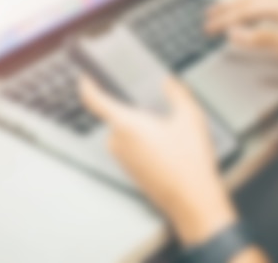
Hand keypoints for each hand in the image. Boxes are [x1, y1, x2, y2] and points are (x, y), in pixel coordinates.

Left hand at [80, 76, 236, 244]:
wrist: (192, 200)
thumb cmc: (189, 161)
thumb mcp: (190, 117)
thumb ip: (177, 93)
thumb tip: (168, 82)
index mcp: (127, 125)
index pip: (96, 101)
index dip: (88, 86)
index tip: (85, 78)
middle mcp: (119, 143)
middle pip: (117, 117)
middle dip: (134, 111)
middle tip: (157, 111)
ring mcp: (123, 160)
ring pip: (127, 134)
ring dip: (141, 130)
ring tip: (169, 134)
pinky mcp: (132, 172)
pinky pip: (133, 150)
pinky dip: (146, 145)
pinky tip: (168, 150)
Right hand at [206, 0, 277, 63]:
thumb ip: (260, 38)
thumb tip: (234, 33)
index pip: (244, 10)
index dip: (224, 20)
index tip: (208, 29)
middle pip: (247, 0)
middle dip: (225, 8)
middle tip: (207, 17)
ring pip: (255, 0)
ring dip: (236, 5)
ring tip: (221, 10)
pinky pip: (264, 4)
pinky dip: (249, 8)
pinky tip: (248, 15)